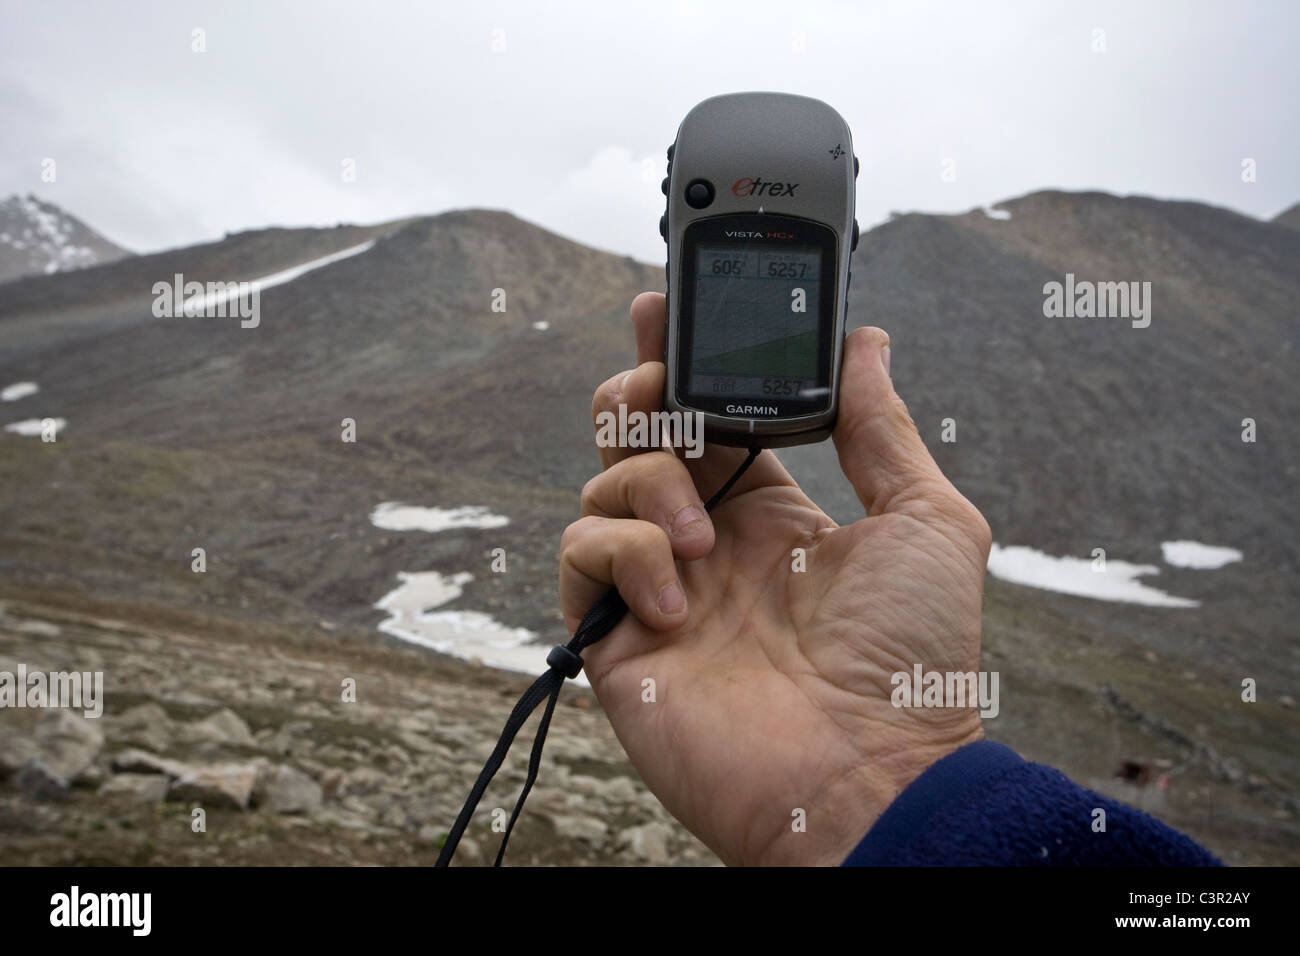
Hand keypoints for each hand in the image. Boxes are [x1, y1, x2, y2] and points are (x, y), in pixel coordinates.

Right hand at [559, 292, 991, 865]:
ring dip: (650, 483)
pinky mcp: (618, 634)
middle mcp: (708, 540)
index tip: (669, 304)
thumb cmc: (912, 659)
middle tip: (660, 385)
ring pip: (604, 482)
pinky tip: (682, 599)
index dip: (686, 359)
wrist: (871, 776)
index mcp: (772, 511)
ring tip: (706, 541)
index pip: (710, 415)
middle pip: (638, 434)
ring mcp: (659, 586)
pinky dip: (625, 552)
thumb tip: (866, 339)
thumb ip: (882, 427)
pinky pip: (584, 551)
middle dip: (638, 389)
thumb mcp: (926, 521)